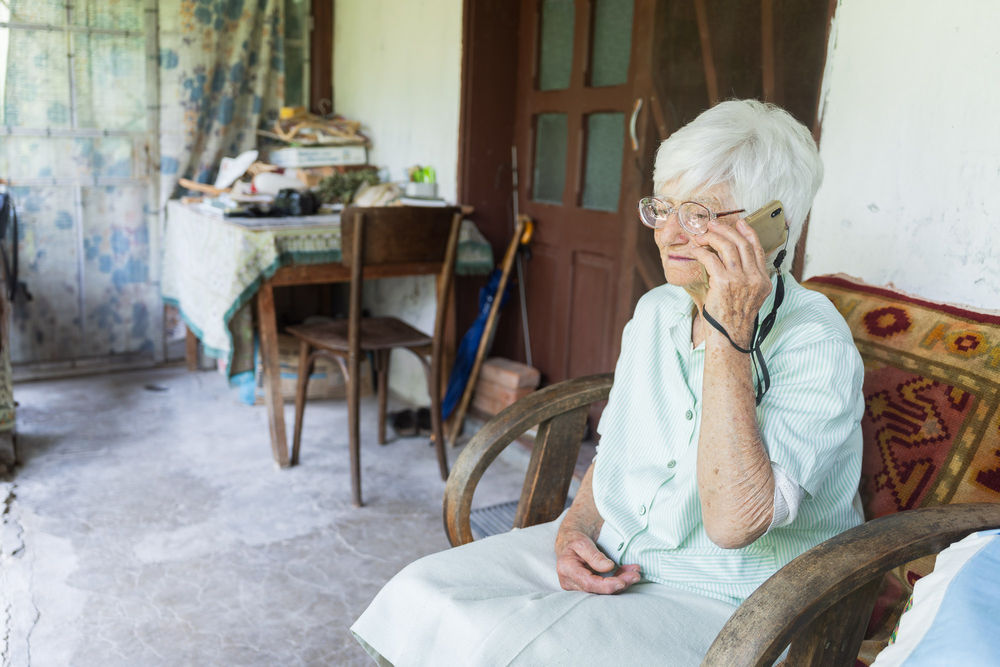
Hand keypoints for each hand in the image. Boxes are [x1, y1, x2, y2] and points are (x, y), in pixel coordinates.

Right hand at [555, 528, 640, 593]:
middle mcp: (571, 582)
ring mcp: (579, 587)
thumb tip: (609, 567)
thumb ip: (594, 555)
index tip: (622, 582)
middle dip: (619, 583)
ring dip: (622, 582)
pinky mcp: (588, 587)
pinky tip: (628, 572)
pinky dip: (618, 579)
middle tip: (636, 575)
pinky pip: (605, 587)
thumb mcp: (582, 542)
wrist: (570, 541)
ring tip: (635, 573)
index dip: (606, 586)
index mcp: (566, 570)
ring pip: (604, 590)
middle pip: (598, 590)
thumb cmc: (575, 539)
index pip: (589, 583)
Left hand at [688, 218, 772, 346]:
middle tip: (713, 224)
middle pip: (742, 244)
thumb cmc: (734, 319)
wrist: (729, 337)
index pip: (758, 249)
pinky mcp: (724, 283)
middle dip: (726, 230)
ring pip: (727, 247)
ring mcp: (741, 280)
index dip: (749, 232)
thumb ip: (747, 279)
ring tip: (701, 234)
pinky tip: (695, 250)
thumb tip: (732, 260)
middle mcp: (755, 278)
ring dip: (712, 237)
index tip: (740, 222)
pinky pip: (711, 259)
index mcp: (763, 281)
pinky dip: (701, 252)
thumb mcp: (749, 298)